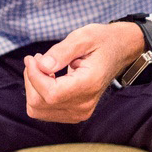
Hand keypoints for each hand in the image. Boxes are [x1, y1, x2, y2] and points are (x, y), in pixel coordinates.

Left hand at [22, 22, 145, 122]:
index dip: (34, 76)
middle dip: (31, 79)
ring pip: (38, 110)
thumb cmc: (101, 41)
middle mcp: (84, 104)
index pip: (51, 93)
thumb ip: (61, 52)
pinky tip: (48, 78)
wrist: (120, 51)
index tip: (32, 58)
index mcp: (89, 84)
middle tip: (38, 58)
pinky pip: (44, 111)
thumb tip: (42, 66)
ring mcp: (80, 112)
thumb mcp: (83, 37)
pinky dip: (39, 94)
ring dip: (33, 88)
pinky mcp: (75, 113)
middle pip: (40, 103)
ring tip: (42, 67)